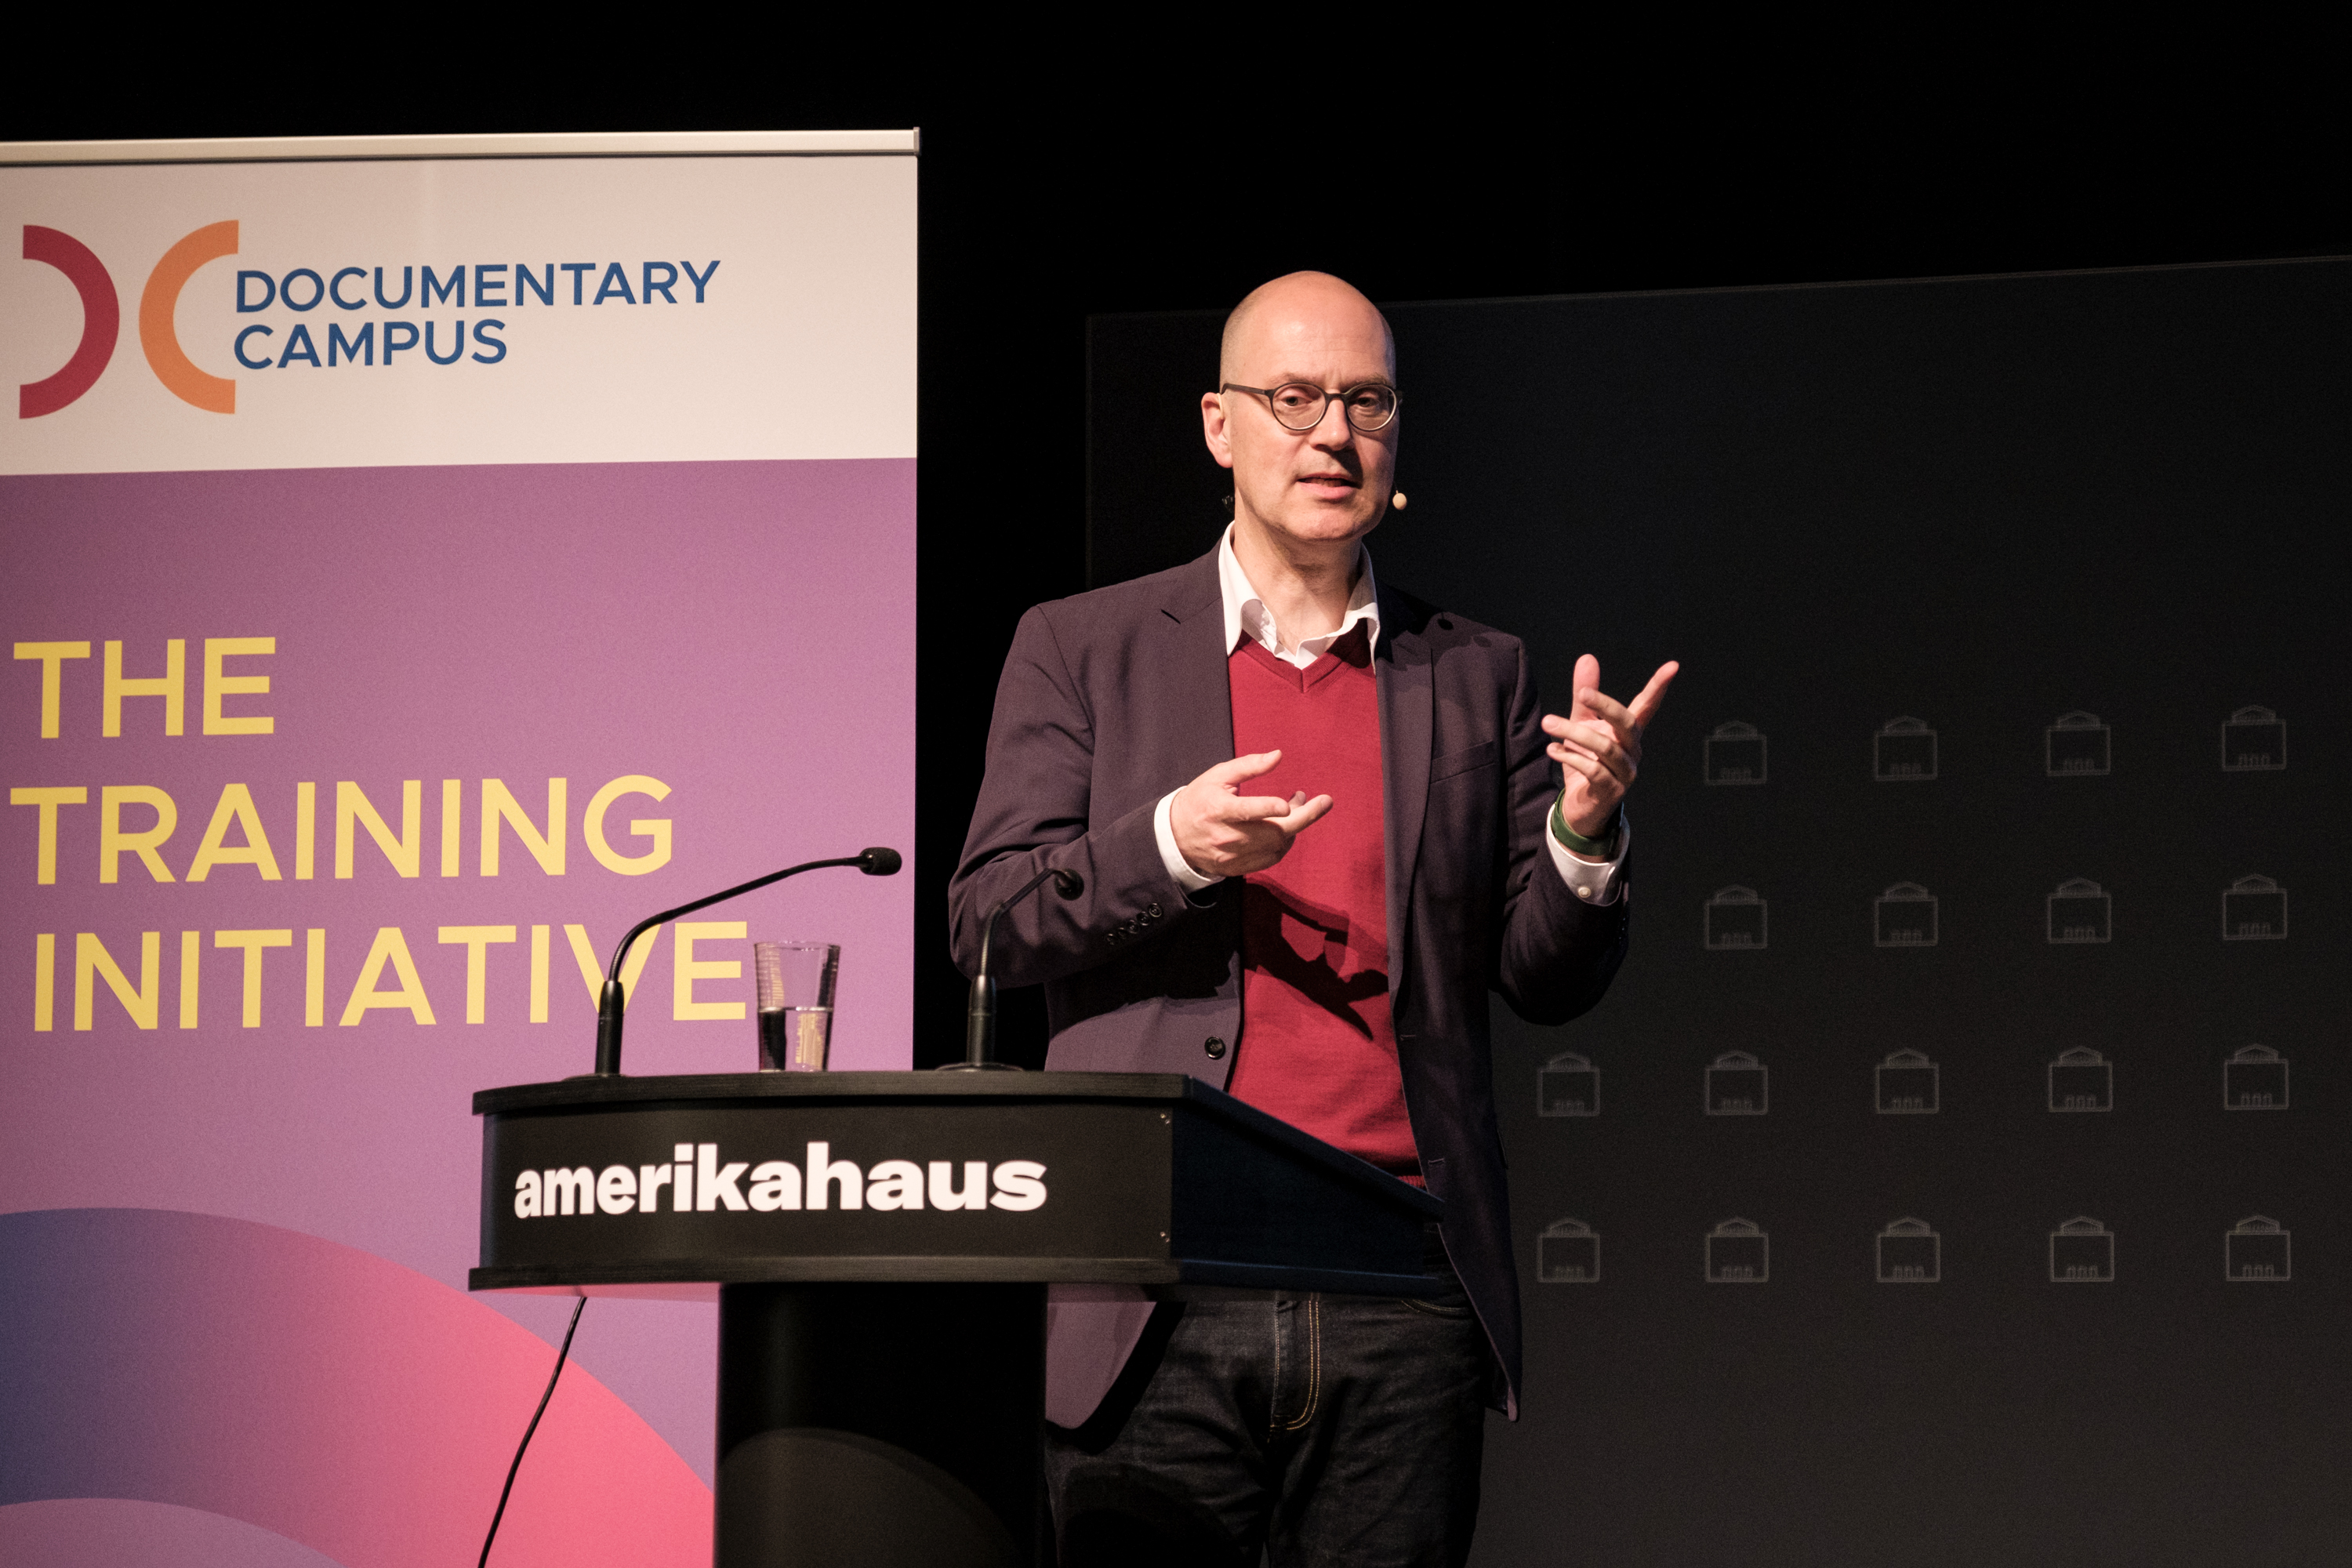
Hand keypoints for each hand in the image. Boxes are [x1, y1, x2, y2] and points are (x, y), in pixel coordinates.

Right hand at [1170, 750, 1332, 879]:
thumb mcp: (1218, 776)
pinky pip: (1271, 859)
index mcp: (1219, 809)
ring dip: (1296, 828)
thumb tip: (1278, 756)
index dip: (1269, 808)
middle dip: (1305, 817)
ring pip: (1277, 846)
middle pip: (1273, 832)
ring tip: (1298, 808)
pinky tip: (1286, 828)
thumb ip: (1248, 766)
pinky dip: (1285, 843)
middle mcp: (1227, 836)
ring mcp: (1233, 855)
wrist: (1175, 837)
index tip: (1288, 803)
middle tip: (1324, 801)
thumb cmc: (1200, 799)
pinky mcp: (1237, 868)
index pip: (1247, 811)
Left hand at [1542, 655, 1679, 838]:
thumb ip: (1585, 696)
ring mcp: (1625, 772)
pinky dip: (1571, 757)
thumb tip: (1587, 658)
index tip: (1673, 666)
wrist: (1579, 805)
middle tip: (1583, 693)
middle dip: (1605, 706)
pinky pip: (1594, 771)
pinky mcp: (1611, 791)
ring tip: (1548, 723)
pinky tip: (1553, 750)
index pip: (1647, 706)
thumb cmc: (1585, 761)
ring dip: (1574, 733)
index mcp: (1629, 733)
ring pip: (1606, 748)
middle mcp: (1632, 751)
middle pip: (1627, 723)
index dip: (1659, 687)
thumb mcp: (1582, 723)